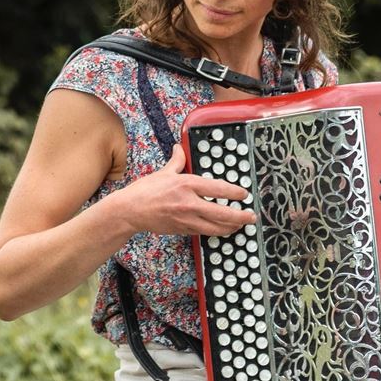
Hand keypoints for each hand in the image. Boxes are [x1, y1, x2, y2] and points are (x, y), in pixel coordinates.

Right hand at [120, 144, 255, 236]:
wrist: (130, 211)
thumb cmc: (145, 191)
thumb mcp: (163, 172)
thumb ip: (177, 161)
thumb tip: (179, 148)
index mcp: (186, 184)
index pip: (217, 188)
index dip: (234, 192)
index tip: (244, 194)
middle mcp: (189, 203)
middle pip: (221, 213)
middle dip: (240, 216)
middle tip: (251, 216)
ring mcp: (186, 219)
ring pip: (215, 227)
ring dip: (231, 227)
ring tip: (241, 225)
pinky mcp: (183, 230)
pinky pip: (204, 232)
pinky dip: (216, 231)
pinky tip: (223, 229)